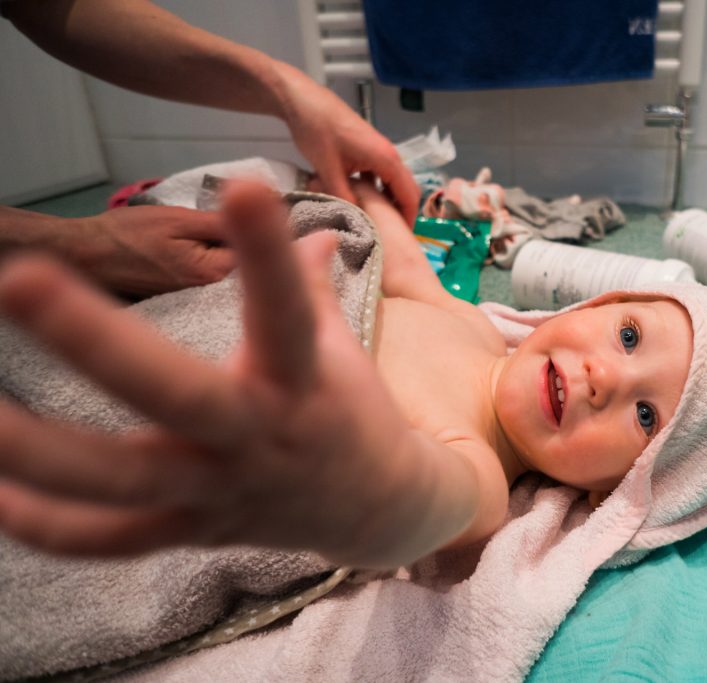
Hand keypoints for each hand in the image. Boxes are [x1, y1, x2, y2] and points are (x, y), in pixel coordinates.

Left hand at [0, 182, 423, 564]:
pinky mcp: (195, 530)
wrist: (379, 509)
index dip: (267, 255)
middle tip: (21, 279)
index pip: (287, 313)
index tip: (243, 186)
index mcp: (301, 379)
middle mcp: (257, 435)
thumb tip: (320, 229)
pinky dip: (54, 525)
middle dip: (97, 343)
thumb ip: (314, 286)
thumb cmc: (353, 412)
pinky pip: (116, 539)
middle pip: (176, 395)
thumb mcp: (344, 348)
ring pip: (125, 481)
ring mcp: (221, 490)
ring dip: (42, 452)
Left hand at [277, 69, 419, 226]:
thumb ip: (344, 196)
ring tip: (377, 224)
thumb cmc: (316, 130)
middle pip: (406, 189)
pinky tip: (362, 203)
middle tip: (391, 237)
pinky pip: (380, 175)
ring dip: (389, 202)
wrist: (301, 100)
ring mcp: (378, 150)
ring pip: (392, 182)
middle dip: (402, 213)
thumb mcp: (328, 169)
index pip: (409, 195)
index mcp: (386, 158)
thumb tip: (356, 220)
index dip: (409, 219)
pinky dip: (378, 191)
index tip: (402, 240)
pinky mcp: (367, 150)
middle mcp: (388, 154)